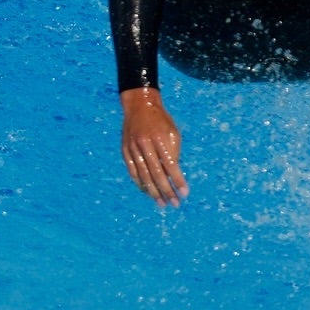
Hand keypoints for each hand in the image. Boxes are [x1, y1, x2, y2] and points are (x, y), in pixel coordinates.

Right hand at [120, 86, 188, 205]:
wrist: (139, 105)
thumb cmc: (161, 120)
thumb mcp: (173, 132)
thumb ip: (174, 153)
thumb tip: (175, 176)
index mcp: (160, 138)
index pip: (171, 165)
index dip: (178, 180)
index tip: (185, 193)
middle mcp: (145, 144)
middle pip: (157, 173)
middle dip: (167, 190)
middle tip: (174, 204)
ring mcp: (133, 148)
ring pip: (143, 175)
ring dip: (153, 192)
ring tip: (161, 203)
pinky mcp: (125, 150)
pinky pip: (133, 171)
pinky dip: (140, 183)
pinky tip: (147, 192)